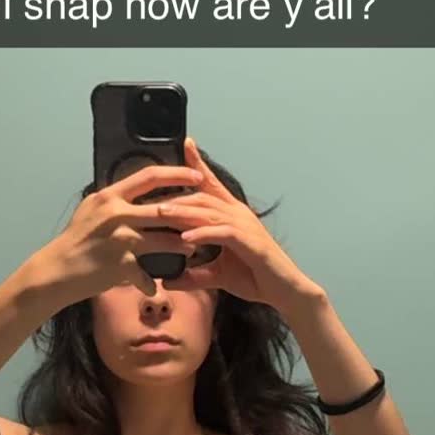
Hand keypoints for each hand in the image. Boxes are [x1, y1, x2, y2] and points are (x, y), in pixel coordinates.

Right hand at [40, 162, 203, 300]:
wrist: (56, 270)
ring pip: (165, 241)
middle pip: (164, 209)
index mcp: (110, 196)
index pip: (150, 176)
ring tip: (194, 248)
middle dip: (191, 212)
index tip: (197, 176)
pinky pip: (146, 275)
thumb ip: (114, 200)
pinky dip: (150, 283)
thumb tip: (134, 188)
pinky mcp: (121, 265)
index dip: (177, 174)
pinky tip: (155, 287)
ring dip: (183, 245)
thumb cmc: (74, 239)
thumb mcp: (91, 209)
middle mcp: (117, 214)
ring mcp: (121, 240)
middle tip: (209, 214)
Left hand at [156, 137, 320, 311]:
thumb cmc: (256, 279)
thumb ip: (194, 276)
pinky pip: (223, 233)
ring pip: (210, 212)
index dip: (199, 164)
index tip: (186, 143)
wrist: (285, 291)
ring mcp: (245, 226)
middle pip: (204, 196)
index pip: (212, 184)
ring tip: (160, 212)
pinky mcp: (251, 242)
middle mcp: (238, 215)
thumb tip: (167, 280)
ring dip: (184, 212)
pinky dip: (203, 233)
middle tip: (149, 197)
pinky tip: (185, 237)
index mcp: (232, 216)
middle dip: (177, 194)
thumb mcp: (218, 276)